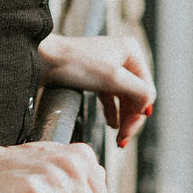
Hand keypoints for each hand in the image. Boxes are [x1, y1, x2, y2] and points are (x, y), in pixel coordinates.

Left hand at [37, 32, 155, 147]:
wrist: (44, 60)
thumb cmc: (77, 64)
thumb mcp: (113, 78)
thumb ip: (139, 92)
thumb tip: (149, 107)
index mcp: (132, 51)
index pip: (146, 89)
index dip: (140, 113)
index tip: (128, 132)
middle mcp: (124, 56)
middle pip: (136, 94)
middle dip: (131, 118)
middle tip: (122, 141)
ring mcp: (110, 66)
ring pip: (124, 97)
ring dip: (123, 118)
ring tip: (118, 139)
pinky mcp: (96, 75)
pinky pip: (111, 96)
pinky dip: (113, 111)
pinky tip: (112, 125)